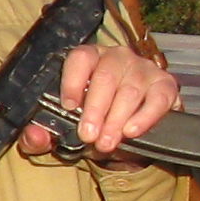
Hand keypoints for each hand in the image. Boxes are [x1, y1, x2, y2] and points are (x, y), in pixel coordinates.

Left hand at [21, 43, 178, 163]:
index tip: (69, 106)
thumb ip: (40, 136)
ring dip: (117, 119)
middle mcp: (116, 57)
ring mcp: (143, 68)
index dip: (73, 80)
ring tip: (106, 143)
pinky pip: (158, 97)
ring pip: (130, 89)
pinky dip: (145, 116)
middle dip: (95, 110)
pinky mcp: (165, 84)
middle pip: (105, 76)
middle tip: (89, 136)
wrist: (125, 135)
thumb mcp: (60, 131)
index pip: (80, 58)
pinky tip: (132, 131)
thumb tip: (34, 136)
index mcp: (87, 60)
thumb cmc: (88, 123)